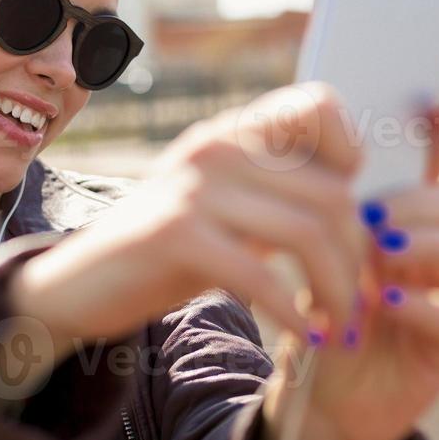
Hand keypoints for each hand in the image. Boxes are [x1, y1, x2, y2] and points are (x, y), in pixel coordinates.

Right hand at [9, 82, 367, 351]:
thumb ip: (277, 194)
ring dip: (337, 291)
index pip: (319, 104)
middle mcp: (216, 145)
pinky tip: (302, 335)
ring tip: (337, 325)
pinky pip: (261, 273)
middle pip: (331, 193)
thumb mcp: (226, 208)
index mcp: (232, 132)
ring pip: (308, 232)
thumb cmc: (166, 252)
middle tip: (358, 303)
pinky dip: (293, 313)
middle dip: (357, 258)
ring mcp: (195, 186)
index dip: (350, 157)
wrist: (80, 284)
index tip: (347, 215)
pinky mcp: (175, 233)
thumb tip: (355, 199)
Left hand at [262, 81, 438, 439]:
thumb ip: (324, 194)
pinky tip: (385, 300)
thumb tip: (316, 121)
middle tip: (366, 214)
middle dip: (412, 203)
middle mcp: (434, 255)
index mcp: (405, 220)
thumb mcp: (311, 247)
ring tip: (376, 253)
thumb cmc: (316, 312)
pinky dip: (421, 304)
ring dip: (418, 246)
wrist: (314, 397)